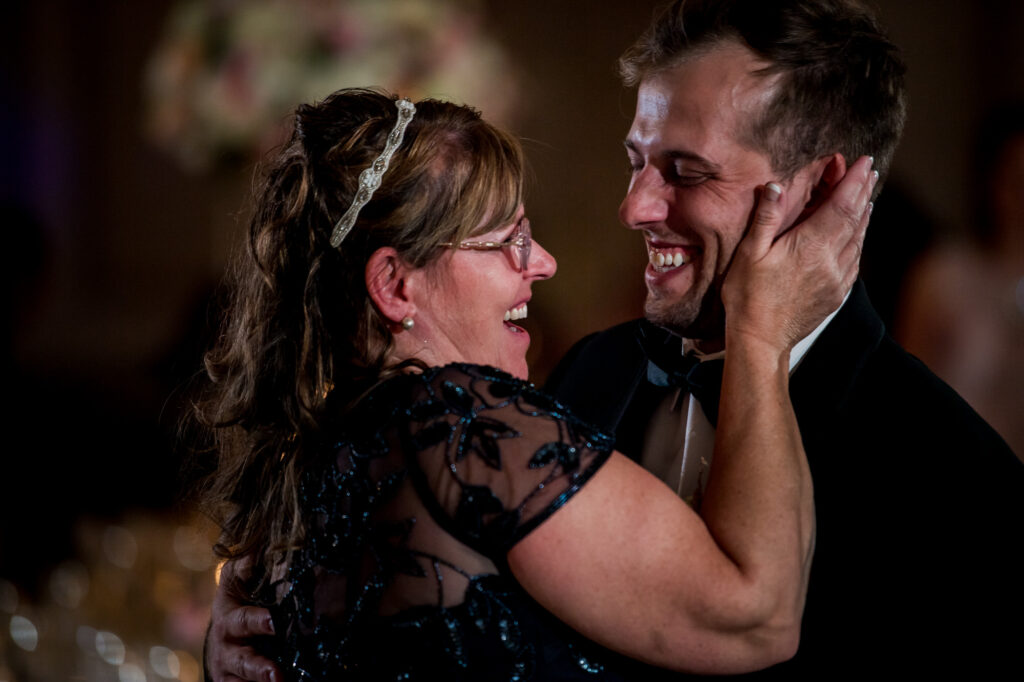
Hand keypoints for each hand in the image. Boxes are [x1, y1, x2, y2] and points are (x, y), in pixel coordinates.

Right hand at [205, 556, 280, 681]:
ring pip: (244, 679)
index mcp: (229, 618)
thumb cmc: (238, 598)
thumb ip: (247, 565)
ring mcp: (230, 671)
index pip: (243, 620)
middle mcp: (227, 648)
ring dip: (261, 681)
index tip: (274, 621)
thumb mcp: (238, 579)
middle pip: (243, 660)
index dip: (258, 622)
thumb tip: (257, 546)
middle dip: (259, 666)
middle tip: (276, 673)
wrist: (223, 635)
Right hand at [722, 154, 876, 354]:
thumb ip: (765, 218)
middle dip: (862, 191)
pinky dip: (859, 240)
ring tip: (866, 196)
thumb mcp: (749, 254)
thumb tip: (775, 186)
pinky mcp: (837, 294)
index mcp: (811, 246)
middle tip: (868, 171)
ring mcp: (837, 279)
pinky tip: (857, 234)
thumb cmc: (748, 297)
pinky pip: (855, 260)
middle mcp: (831, 261)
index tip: (862, 162)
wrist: (761, 340)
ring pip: (859, 239)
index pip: (841, 205)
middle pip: (855, 218)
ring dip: (864, 214)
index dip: (853, 181)